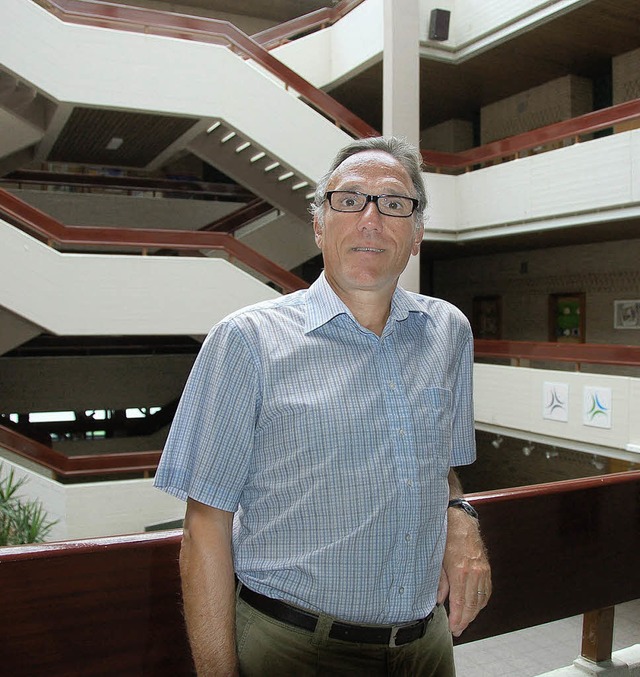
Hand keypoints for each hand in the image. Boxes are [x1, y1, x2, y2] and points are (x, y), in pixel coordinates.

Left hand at [437, 507, 490, 636]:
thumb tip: (439, 601)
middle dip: (465, 620)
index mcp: (460, 572)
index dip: (457, 619)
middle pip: (472, 605)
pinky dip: (482, 602)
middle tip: (458, 630)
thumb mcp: (437, 559)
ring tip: (465, 621)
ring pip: (481, 600)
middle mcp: (474, 573)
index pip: (459, 603)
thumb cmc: (446, 538)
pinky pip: (487, 591)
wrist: (461, 521)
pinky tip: (475, 607)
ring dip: (474, 613)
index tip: (454, 629)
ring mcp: (482, 571)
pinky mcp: (487, 569)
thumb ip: (440, 582)